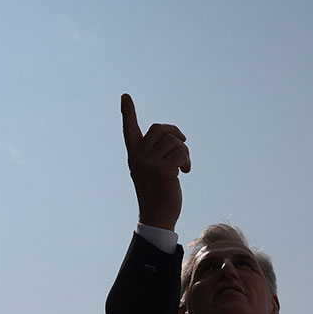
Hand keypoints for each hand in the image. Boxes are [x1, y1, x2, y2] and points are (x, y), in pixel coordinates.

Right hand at [120, 94, 188, 230]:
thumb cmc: (157, 194)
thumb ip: (155, 153)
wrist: (156, 217)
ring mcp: (150, 163)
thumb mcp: (151, 171)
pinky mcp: (163, 170)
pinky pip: (181, 153)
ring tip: (183, 166)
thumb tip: (175, 137)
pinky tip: (185, 172)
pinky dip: (187, 160)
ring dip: (184, 152)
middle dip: (176, 133)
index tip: (125, 96)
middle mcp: (139, 157)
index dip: (128, 112)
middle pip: (160, 129)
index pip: (129, 129)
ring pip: (174, 141)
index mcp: (133, 156)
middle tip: (183, 144)